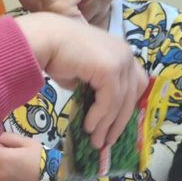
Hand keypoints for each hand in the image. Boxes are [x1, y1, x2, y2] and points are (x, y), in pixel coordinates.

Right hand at [15, 12, 146, 149]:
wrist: (45, 40)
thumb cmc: (59, 54)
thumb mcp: (84, 73)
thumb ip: (96, 87)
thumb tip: (98, 109)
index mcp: (122, 53)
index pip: (136, 84)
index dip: (128, 106)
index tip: (117, 124)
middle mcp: (126, 55)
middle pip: (131, 96)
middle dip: (119, 122)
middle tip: (108, 141)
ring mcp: (120, 61)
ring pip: (119, 102)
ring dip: (107, 125)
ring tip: (96, 141)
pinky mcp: (110, 70)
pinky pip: (108, 101)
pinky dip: (99, 117)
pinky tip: (89, 126)